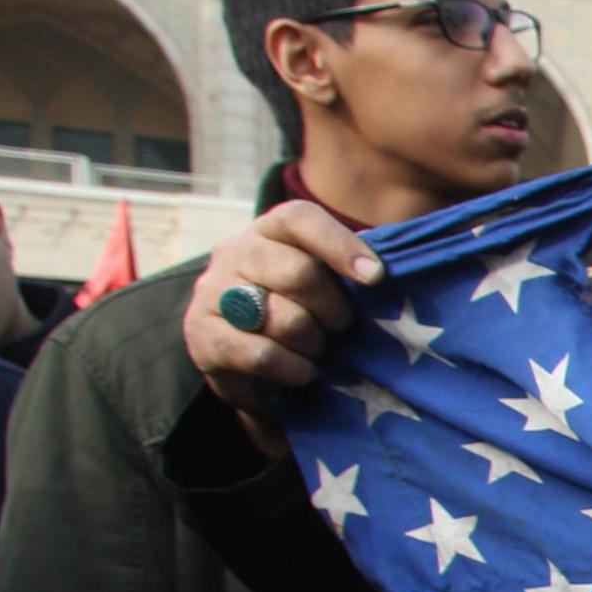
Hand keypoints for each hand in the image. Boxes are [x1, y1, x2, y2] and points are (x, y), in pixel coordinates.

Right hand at [185, 203, 384, 442]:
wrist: (249, 367)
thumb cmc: (302, 314)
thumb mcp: (325, 285)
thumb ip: (351, 271)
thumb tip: (389, 273)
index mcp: (269, 230)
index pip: (300, 218)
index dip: (340, 245)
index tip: (375, 277)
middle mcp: (235, 252)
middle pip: (298, 272)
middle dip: (333, 310)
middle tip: (341, 328)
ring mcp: (212, 292)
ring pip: (283, 318)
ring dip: (313, 344)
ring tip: (315, 352)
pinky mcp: (201, 335)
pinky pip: (261, 354)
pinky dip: (292, 368)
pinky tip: (300, 373)